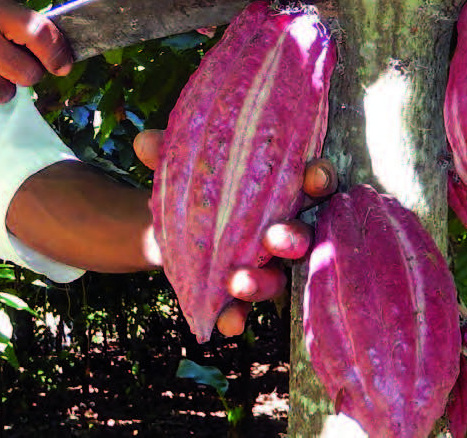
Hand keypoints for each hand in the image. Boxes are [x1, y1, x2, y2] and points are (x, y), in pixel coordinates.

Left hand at [133, 129, 336, 336]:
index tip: (314, 175)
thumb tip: (146, 142)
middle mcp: (286, 225)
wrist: (173, 223)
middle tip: (273, 239)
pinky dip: (237, 316)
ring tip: (237, 282)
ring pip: (280, 276)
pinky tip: (226, 324)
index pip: (314, 179)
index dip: (320, 177)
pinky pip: (249, 308)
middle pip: (303, 234)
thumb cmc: (198, 183)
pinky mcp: (246, 290)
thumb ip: (169, 152)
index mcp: (282, 186)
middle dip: (292, 237)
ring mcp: (269, 263)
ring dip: (262, 282)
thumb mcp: (184, 166)